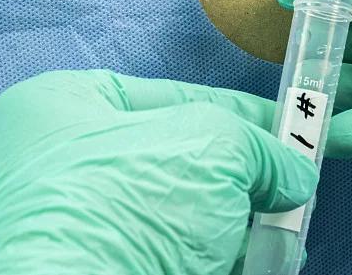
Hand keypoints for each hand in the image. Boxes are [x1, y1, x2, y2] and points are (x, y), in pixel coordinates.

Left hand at [0, 70, 317, 274]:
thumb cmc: (123, 210)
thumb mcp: (211, 146)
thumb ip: (257, 146)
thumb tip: (290, 173)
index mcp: (61, 107)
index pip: (171, 94)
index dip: (240, 110)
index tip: (291, 127)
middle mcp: (60, 166)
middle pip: (180, 161)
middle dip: (243, 180)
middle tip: (288, 191)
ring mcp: (75, 229)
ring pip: (180, 219)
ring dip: (238, 229)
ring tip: (277, 239)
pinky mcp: (95, 274)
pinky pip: (168, 258)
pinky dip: (217, 262)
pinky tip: (250, 267)